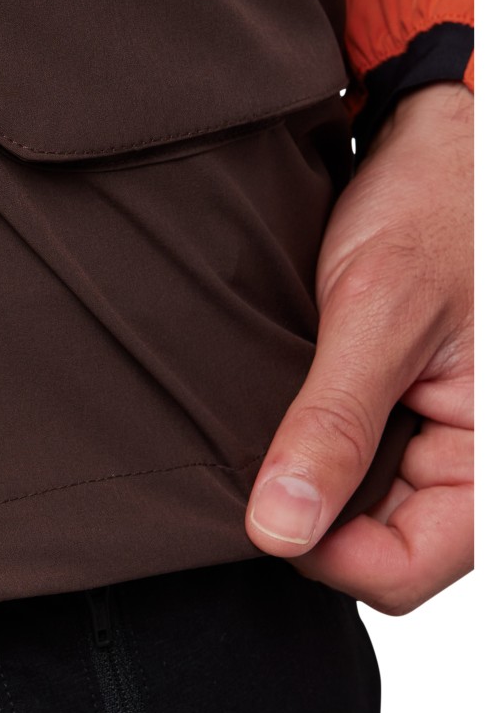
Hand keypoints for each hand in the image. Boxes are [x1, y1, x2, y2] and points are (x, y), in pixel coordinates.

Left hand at [246, 81, 473, 613]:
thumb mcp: (379, 313)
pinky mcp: (392, 407)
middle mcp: (464, 458)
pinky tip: (268, 401)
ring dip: (298, 472)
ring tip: (259, 412)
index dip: (321, 554)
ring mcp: (426, 437)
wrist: (440, 141)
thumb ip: (335, 425)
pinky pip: (340, 456)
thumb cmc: (438, 207)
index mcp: (492, 457)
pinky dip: (299, 439)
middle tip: (241, 450)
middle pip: (368, 545)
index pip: (399, 570)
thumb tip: (280, 530)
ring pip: (345, 505)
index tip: (255, 504)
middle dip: (305, 509)